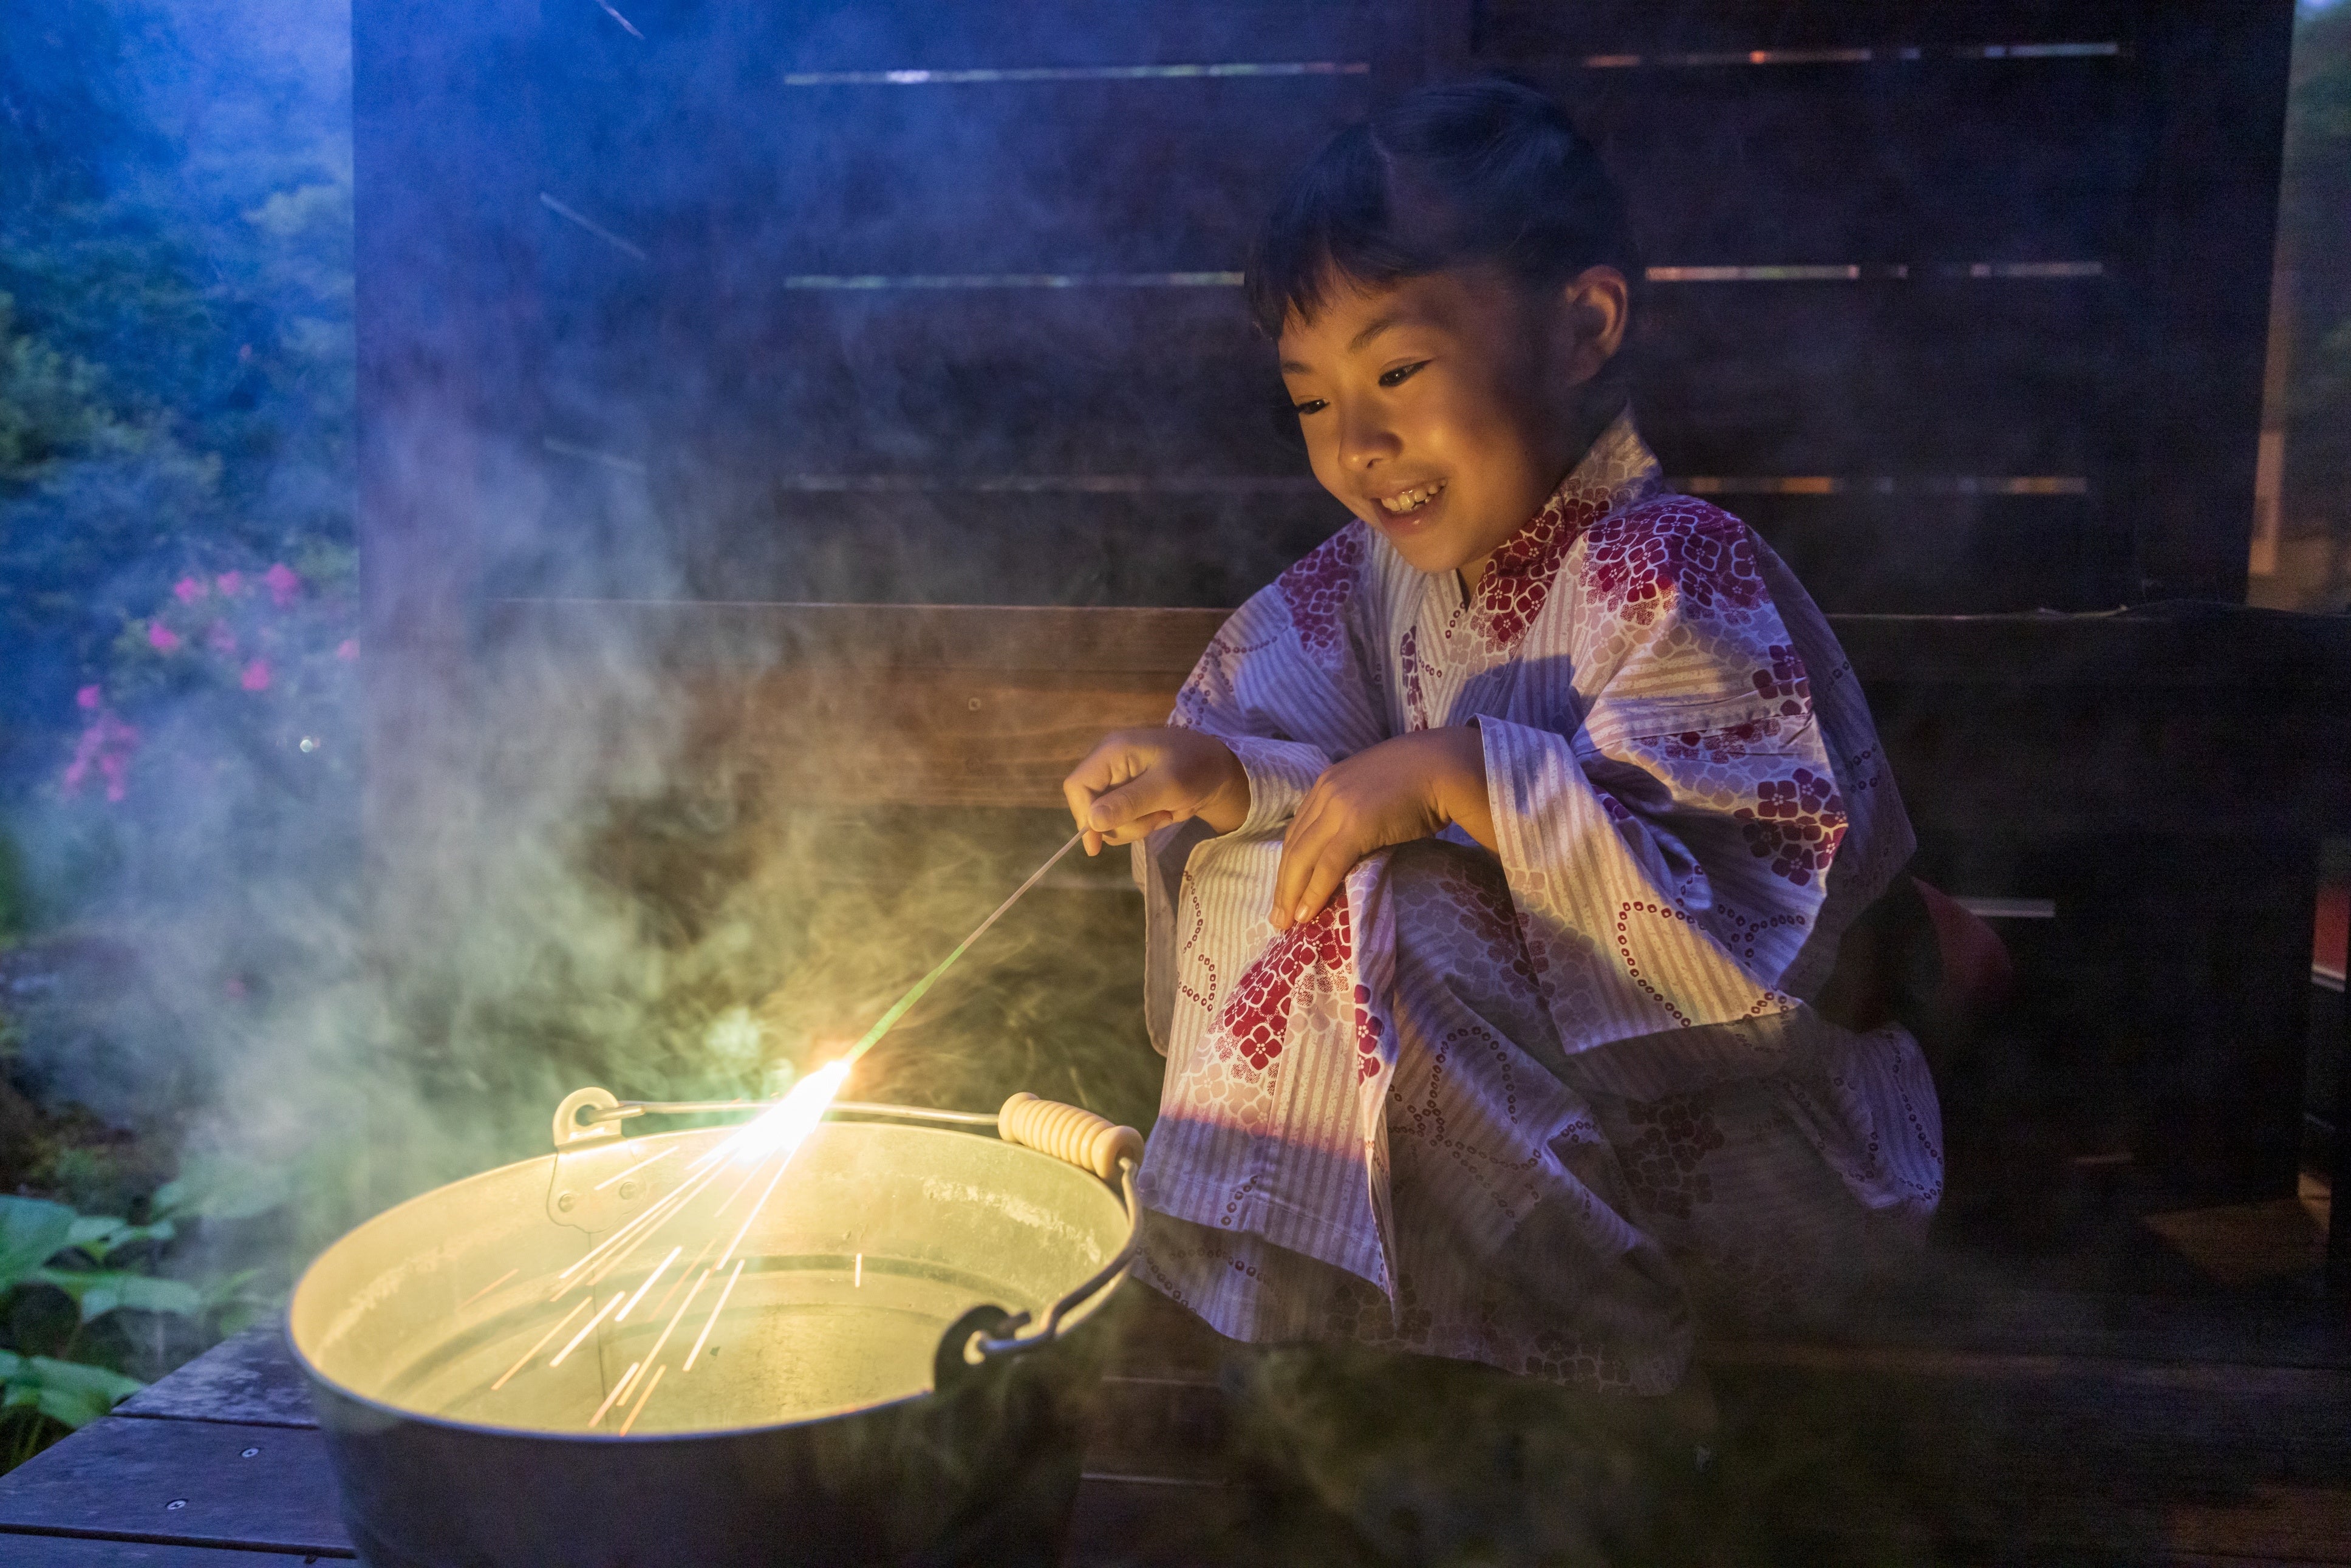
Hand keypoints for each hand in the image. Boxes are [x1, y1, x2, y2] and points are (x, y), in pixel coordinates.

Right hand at [1063, 727, 1250, 855]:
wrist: (1222, 768)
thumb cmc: (1197, 768)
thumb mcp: (1167, 786)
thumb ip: (1130, 802)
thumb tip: (1093, 821)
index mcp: (1112, 752)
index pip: (1077, 786)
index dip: (1082, 815)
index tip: (1097, 845)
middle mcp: (1109, 763)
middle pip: (1090, 805)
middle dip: (1122, 822)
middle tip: (1156, 819)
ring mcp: (1119, 779)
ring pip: (1106, 818)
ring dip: (1136, 825)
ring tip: (1165, 812)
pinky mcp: (1129, 793)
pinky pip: (1123, 818)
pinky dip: (1142, 823)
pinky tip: (1163, 812)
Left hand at [1273, 727, 1492, 928]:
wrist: (1446, 766)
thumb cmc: (1421, 779)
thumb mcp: (1375, 790)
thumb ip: (1357, 811)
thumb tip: (1354, 843)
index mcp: (1328, 782)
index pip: (1298, 829)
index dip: (1288, 862)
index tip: (1285, 888)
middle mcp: (1326, 792)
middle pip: (1293, 845)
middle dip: (1283, 883)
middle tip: (1277, 916)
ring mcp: (1339, 807)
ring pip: (1302, 857)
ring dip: (1291, 893)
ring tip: (1286, 922)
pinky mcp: (1356, 825)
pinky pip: (1327, 864)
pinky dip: (1314, 891)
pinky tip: (1307, 912)